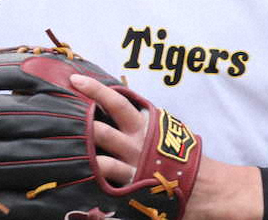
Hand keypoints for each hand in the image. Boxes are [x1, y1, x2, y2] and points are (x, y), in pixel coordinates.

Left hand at [70, 74, 264, 219]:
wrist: (206, 187)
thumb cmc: (181, 156)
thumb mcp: (162, 129)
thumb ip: (139, 119)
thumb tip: (112, 104)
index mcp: (145, 123)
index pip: (117, 101)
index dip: (95, 90)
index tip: (75, 80)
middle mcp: (137, 141)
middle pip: (104, 124)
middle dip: (83, 115)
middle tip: (61, 108)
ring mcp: (134, 164)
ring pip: (101, 152)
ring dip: (83, 148)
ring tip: (62, 144)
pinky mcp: (133, 186)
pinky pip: (108, 180)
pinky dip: (92, 175)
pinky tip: (76, 176)